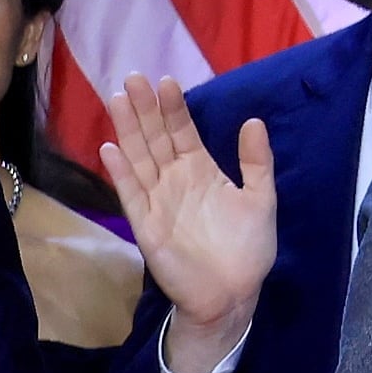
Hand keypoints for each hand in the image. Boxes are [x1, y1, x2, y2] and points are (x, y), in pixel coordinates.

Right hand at [98, 73, 275, 372]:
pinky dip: (120, 173)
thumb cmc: (248, 249)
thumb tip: (253, 120)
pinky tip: (110, 149)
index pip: (183, 132)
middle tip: (133, 78)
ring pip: (139, 159)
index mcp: (201, 171)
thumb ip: (257, 162)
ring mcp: (158, 201)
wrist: (233, 294)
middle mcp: (175, 181)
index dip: (174, 108)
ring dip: (128, 131)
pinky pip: (131, 195)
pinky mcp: (146, 225)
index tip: (166, 81)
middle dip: (144, 109)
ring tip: (116, 99)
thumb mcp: (261, 199)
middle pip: (155, 139)